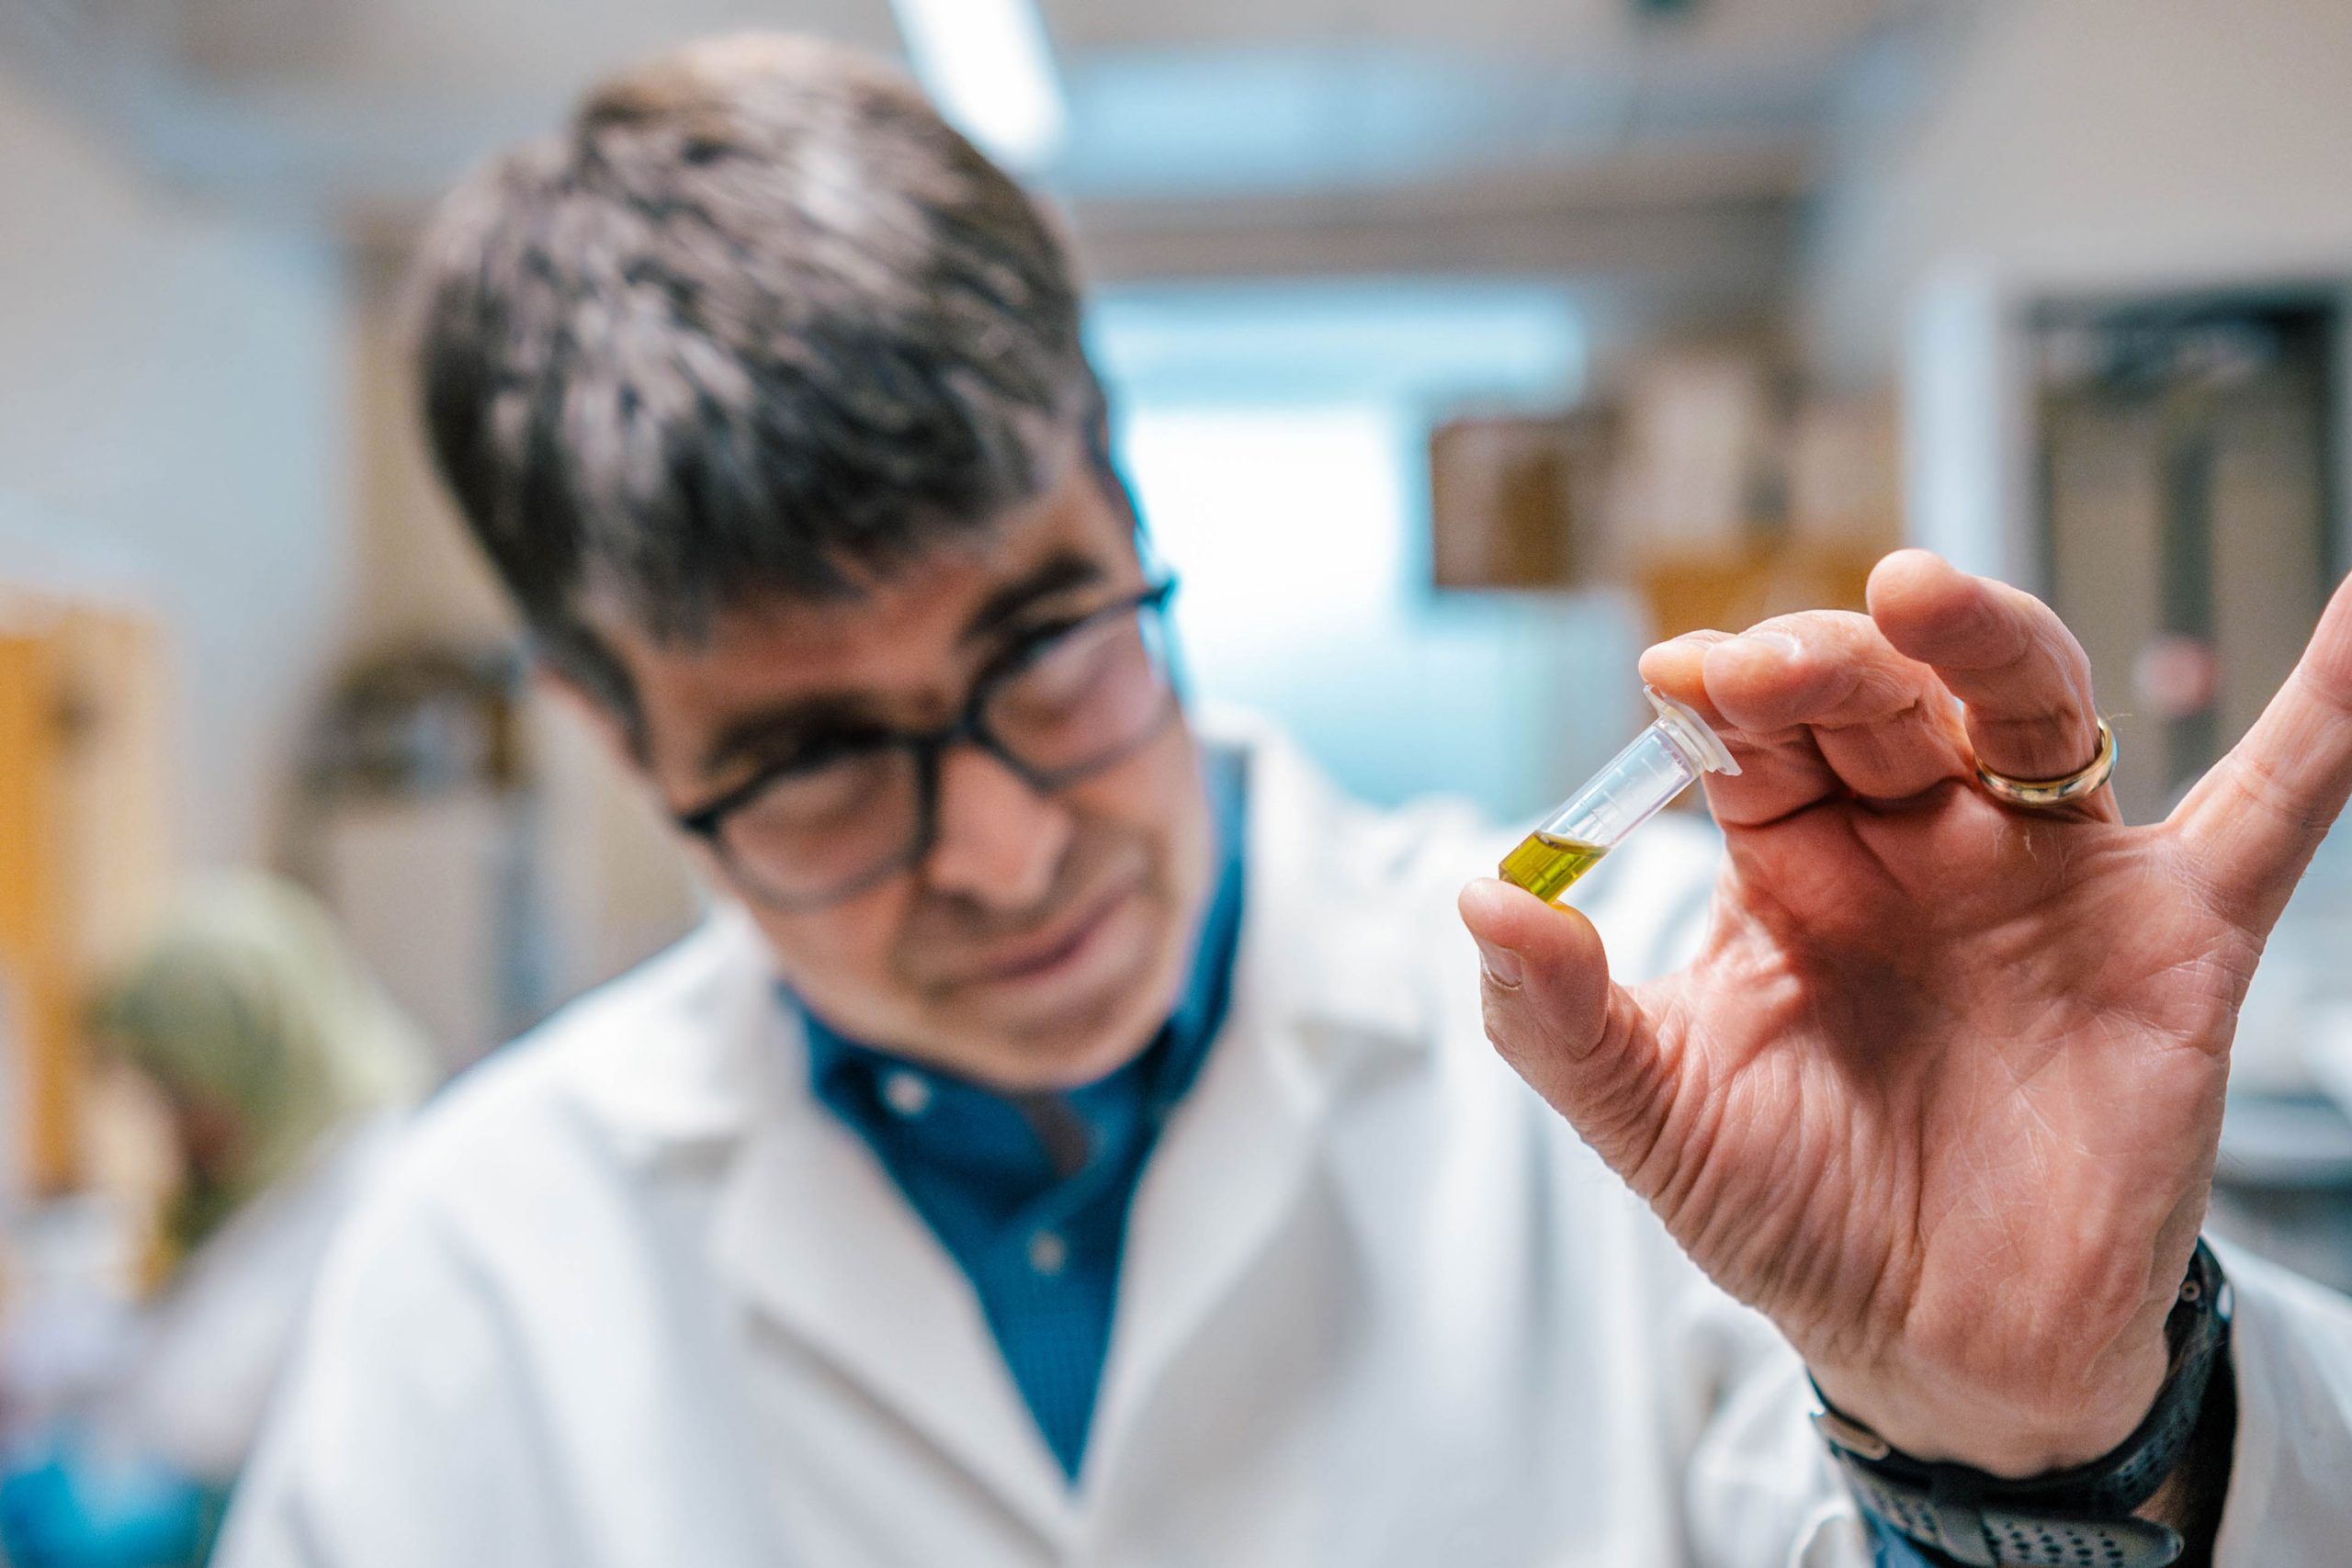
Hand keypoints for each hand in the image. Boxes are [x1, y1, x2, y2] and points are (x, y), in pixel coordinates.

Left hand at [1460, 549, 2351, 1474]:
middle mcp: (1916, 840)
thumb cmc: (1797, 1214)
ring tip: (1922, 596)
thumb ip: (1561, 1017)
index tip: (1680, 681)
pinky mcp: (2173, 935)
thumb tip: (1478, 895)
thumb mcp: (1657, 1120)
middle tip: (1772, 665)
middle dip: (1824, 666)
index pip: (1754, 741)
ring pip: (2025, 708)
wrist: (1938, 1345)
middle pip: (1877, 700)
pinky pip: (2272, 806)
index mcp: (1790, 864)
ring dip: (1983, 639)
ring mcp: (2045, 873)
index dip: (1721, 701)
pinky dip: (2326, 713)